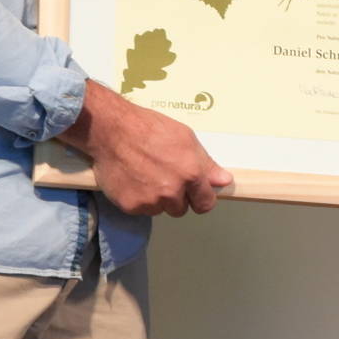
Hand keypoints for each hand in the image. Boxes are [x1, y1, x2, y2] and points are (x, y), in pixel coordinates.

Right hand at [58, 80, 231, 215]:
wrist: (114, 130)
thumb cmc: (151, 128)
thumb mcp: (186, 138)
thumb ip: (206, 164)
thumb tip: (224, 181)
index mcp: (191, 174)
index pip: (205, 204)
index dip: (201, 198)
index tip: (195, 193)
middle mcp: (172, 192)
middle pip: (181, 209)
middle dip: (176, 196)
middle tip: (164, 175)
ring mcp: (150, 202)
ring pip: (160, 210)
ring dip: (157, 198)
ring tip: (147, 174)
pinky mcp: (131, 207)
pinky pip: (142, 209)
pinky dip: (139, 198)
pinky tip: (134, 179)